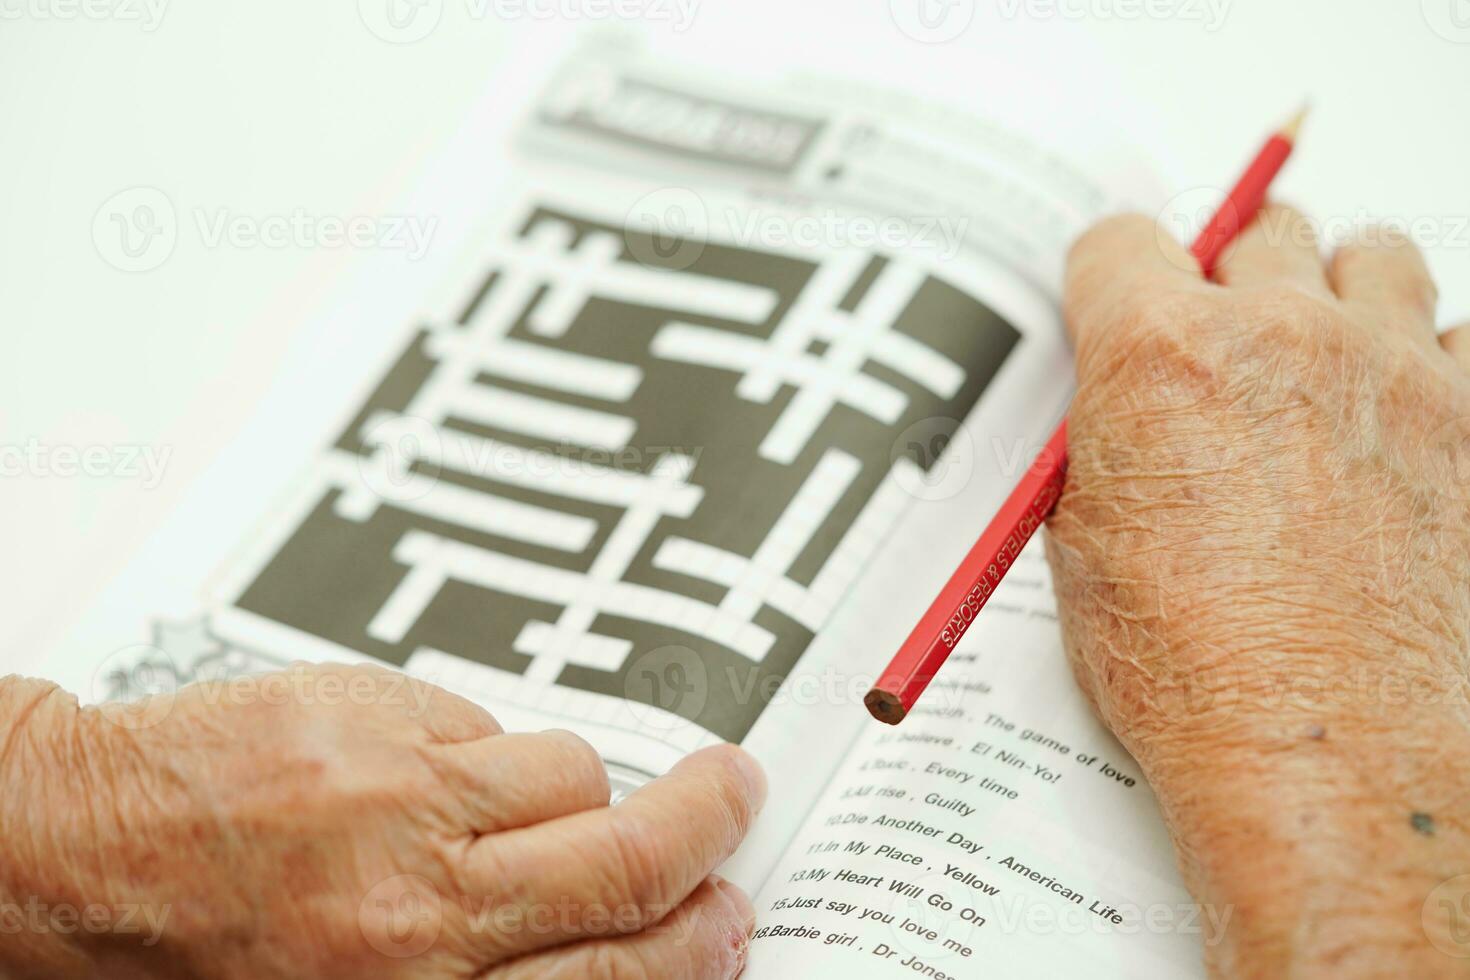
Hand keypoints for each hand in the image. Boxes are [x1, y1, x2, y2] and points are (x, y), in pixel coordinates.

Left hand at [0, 663, 764, 978]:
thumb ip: (486, 971)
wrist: (50, 868)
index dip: (696, 942)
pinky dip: (471, 745)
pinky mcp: (364, 713)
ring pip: (566, 771)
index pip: (616, 974)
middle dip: (706, 825)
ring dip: (569, 785)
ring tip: (512, 799)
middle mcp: (421, 912)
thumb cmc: (186, 966)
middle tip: (733, 797)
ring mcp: (396, 801)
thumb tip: (595, 931)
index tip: (729, 912)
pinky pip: (477, 718)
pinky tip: (406, 771)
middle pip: (625, 857)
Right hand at [1046, 207, 1469, 976]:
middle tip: (1221, 336)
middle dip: (1230, 275)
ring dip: (1337, 287)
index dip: (1111, 274)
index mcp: (1160, 356)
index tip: (1118, 296)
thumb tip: (1112, 414)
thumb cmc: (1196, 671)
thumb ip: (1100, 444)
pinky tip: (1392, 414)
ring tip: (1320, 348)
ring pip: (1374, 254)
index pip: (1121, 241)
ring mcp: (1392, 369)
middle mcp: (1280, 335)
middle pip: (1258, 231)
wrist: (1326, 754)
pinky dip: (1425, 358)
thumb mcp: (1083, 548)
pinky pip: (1459, 336)